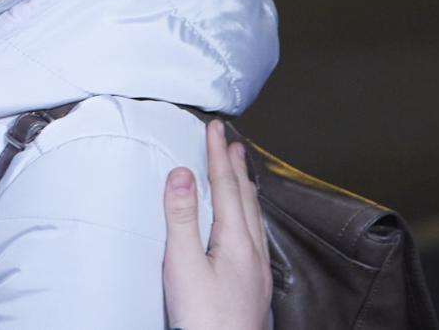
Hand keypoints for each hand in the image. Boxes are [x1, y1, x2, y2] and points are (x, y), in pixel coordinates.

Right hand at [162, 119, 271, 329]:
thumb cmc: (203, 320)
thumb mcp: (182, 265)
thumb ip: (182, 218)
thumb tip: (182, 175)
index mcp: (236, 242)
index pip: (227, 187)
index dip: (218, 155)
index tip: (216, 128)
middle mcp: (252, 254)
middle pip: (246, 199)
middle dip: (236, 167)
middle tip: (231, 142)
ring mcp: (256, 273)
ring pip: (254, 220)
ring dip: (245, 191)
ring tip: (241, 174)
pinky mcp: (252, 290)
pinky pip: (254, 238)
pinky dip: (247, 217)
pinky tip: (244, 228)